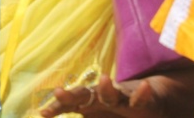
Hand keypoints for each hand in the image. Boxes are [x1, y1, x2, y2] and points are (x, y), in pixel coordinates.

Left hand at [40, 71, 193, 116]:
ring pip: (112, 94)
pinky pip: (143, 99)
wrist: (151, 98)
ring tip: (104, 79)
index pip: (70, 104)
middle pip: (85, 94)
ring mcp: (123, 98)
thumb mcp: (99, 116)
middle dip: (72, 94)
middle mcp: (104, 98)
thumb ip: (84, 116)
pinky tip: (145, 88)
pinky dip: (143, 94)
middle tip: (59, 92)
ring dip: (106, 88)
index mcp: (92, 104)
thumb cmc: (119, 111)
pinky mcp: (144, 101)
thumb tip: (50, 115)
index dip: (57, 108)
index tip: (43, 113)